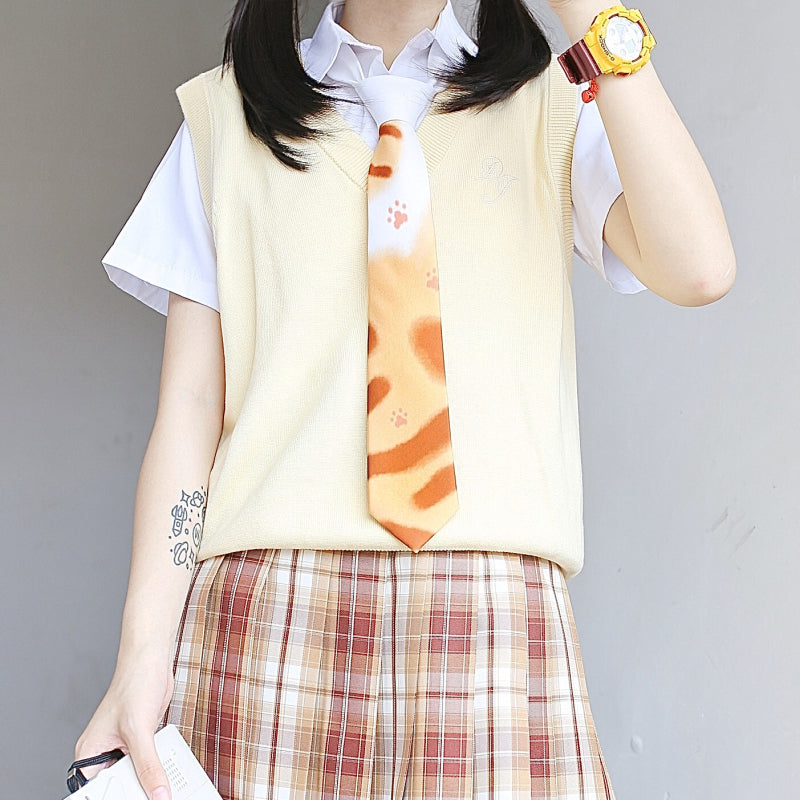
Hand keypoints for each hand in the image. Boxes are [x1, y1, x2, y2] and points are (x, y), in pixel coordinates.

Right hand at [74, 652, 175, 799]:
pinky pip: (148, 762)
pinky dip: (157, 768)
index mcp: (90, 752)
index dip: (112, 796)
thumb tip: (157, 793)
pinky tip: (167, 772)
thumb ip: (148, 766)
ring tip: (161, 788)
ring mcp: (123, 745)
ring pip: (134, 774)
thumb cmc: (134, 684)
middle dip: (133, 789)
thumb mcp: (139, 732)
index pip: (94, 789)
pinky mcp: (141, 739)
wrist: (152, 662)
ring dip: (148, 780)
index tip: (131, 798)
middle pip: (116, 785)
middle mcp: (104, 751)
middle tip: (152, 796)